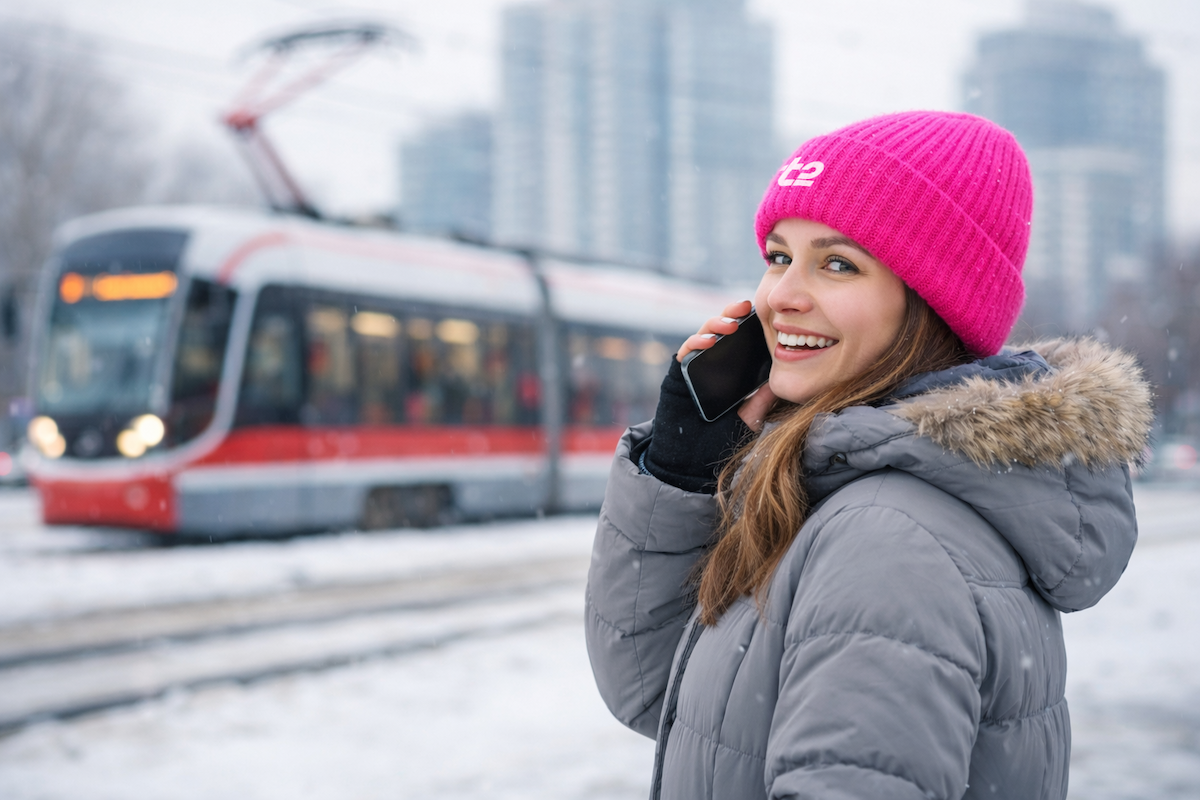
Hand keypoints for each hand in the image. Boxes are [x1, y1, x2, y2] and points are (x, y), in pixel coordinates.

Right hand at [676, 299, 777, 433]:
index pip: (741, 341)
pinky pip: (685, 353)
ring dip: (716, 325)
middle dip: (732, 315)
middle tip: (745, 307)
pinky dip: (696, 343)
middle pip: (722, 332)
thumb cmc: (718, 442)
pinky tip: (709, 342)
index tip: (765, 313)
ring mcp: (694, 368)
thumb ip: (761, 401)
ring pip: (704, 336)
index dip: (751, 324)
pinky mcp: (677, 375)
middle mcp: (711, 366)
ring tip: (730, 324)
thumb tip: (780, 382)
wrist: (689, 462)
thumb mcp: (747, 420)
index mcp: (730, 372)